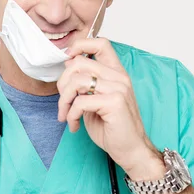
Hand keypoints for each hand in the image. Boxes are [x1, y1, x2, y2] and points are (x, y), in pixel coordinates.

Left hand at [57, 38, 163, 178]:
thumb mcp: (95, 101)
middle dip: (62, 83)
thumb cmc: (113, 128)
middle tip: (63, 102)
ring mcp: (119, 88)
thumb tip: (67, 66)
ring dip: (64, 100)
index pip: (101, 43)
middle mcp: (119, 77)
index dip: (80, 45)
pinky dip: (71, 115)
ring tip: (66, 115)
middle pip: (79, 63)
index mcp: (116, 73)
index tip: (67, 61)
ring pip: (77, 81)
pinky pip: (81, 102)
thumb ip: (85, 84)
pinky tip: (74, 126)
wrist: (131, 150)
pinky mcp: (115, 102)